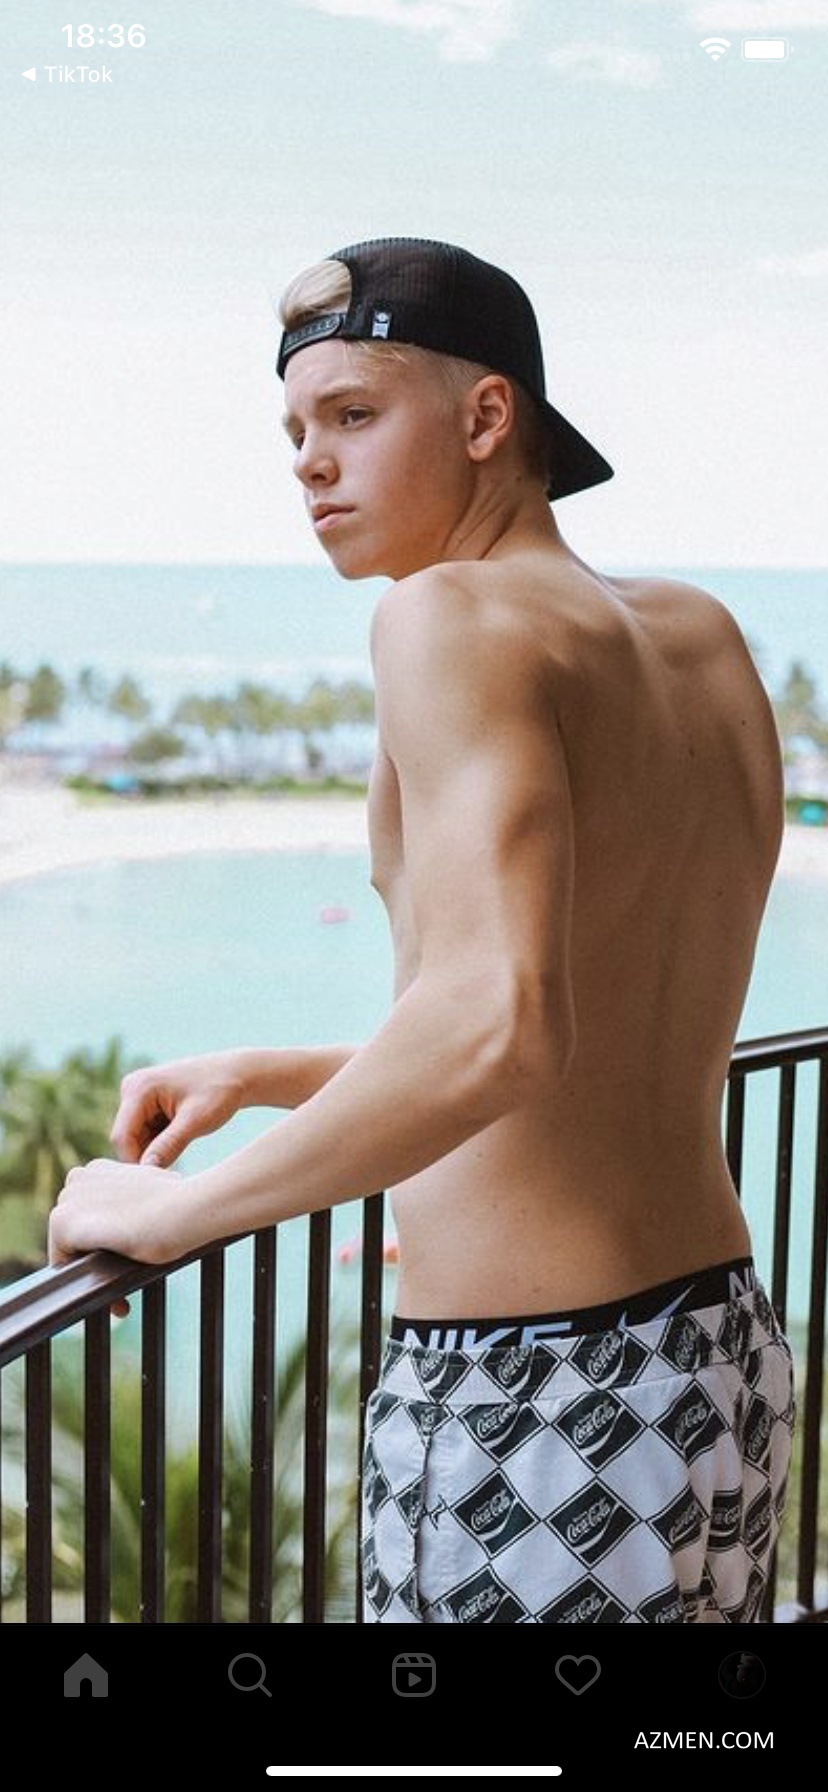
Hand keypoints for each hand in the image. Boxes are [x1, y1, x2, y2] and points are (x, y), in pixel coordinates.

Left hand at [50, 1159, 187, 1305]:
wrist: (185, 1208)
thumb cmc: (183, 1201)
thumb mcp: (156, 1191)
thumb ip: (134, 1200)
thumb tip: (138, 1218)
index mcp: (99, 1169)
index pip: (89, 1214)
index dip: (104, 1244)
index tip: (127, 1264)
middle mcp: (78, 1179)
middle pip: (75, 1232)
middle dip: (96, 1261)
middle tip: (125, 1293)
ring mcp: (67, 1199)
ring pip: (69, 1249)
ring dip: (93, 1275)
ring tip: (122, 1301)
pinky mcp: (62, 1223)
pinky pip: (63, 1264)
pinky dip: (86, 1285)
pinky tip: (118, 1301)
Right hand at [111, 1053, 250, 1168]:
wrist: (237, 1074)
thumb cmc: (220, 1092)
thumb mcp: (196, 1121)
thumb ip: (169, 1145)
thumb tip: (146, 1169)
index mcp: (138, 1088)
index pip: (122, 1137)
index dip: (136, 1162)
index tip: (161, 1179)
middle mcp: (131, 1089)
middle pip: (127, 1139)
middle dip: (148, 1156)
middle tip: (177, 1168)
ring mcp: (138, 1097)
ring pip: (136, 1139)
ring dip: (156, 1150)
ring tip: (185, 1146)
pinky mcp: (147, 1105)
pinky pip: (145, 1134)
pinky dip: (161, 1144)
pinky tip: (183, 1138)